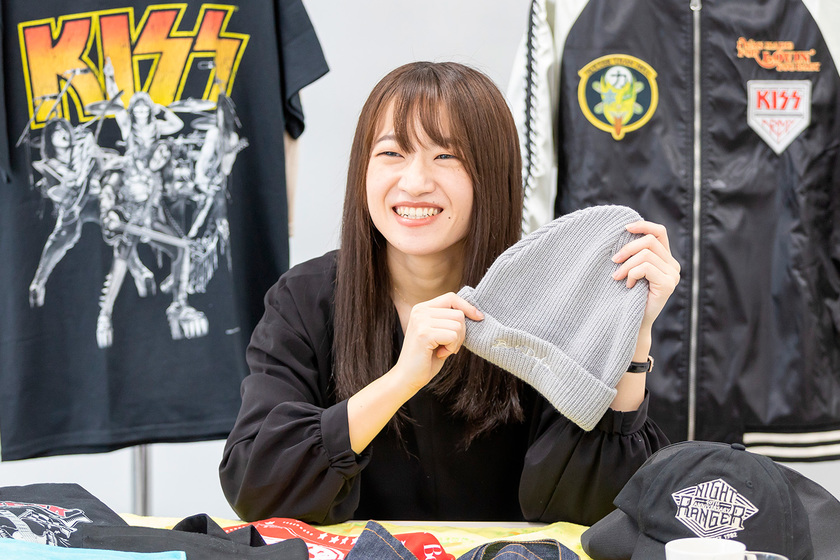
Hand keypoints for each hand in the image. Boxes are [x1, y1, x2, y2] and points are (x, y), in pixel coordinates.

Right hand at [395, 292, 483, 391]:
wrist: (408, 377)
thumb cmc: (426, 358)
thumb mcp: (439, 333)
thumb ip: (450, 320)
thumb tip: (475, 312)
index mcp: (422, 308)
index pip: (451, 298)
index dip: (467, 307)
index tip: (479, 317)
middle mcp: (420, 310)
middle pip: (458, 313)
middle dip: (461, 333)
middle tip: (448, 346)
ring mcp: (421, 321)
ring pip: (458, 325)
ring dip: (456, 342)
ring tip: (442, 350)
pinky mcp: (424, 333)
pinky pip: (452, 336)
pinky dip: (451, 348)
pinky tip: (439, 354)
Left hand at [611, 220, 680, 350]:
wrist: (630, 322)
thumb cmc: (626, 295)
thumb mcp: (630, 269)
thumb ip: (633, 253)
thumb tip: (622, 231)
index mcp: (665, 258)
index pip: (659, 232)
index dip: (643, 225)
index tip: (625, 228)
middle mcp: (673, 265)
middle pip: (650, 240)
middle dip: (628, 248)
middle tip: (613, 261)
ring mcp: (673, 275)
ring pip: (646, 254)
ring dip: (626, 265)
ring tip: (617, 277)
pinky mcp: (668, 285)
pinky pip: (646, 268)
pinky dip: (632, 274)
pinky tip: (627, 285)